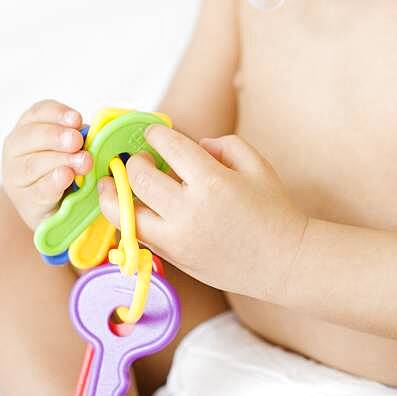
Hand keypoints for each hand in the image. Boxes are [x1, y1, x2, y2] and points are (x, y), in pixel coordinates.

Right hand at [2, 98, 92, 229]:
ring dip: (60, 160)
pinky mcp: (26, 201)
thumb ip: (77, 137)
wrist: (51, 206)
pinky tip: (66, 176)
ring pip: (34, 164)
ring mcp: (16, 176)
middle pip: (32, 136)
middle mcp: (16, 148)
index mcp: (28, 126)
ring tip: (82, 161)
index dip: (58, 113)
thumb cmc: (61, 167)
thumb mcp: (67, 147)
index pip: (38, 112)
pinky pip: (38, 190)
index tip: (76, 119)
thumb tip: (96, 131)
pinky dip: (53, 182)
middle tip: (77, 141)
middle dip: (57, 136)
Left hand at [97, 124, 308, 300]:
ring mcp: (179, 239)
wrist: (285, 263)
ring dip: (114, 194)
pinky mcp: (175, 259)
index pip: (168, 147)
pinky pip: (138, 236)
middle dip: (133, 162)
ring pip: (125, 214)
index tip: (153, 132)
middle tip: (138, 158)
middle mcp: (190, 211)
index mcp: (212, 182)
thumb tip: (195, 145)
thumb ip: (224, 144)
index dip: (155, 134)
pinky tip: (128, 206)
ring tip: (111, 182)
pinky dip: (127, 218)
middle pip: (139, 178)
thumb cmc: (274, 210)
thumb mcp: (257, 165)